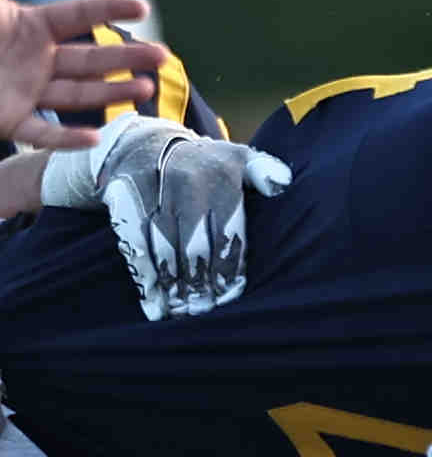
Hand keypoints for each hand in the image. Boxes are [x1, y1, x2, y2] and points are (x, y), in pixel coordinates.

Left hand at [0, 0, 166, 147]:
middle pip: (92, 58)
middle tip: (163, 55)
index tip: (142, 6)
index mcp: (32, 26)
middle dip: (128, 58)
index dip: (109, 8)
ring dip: (112, 93)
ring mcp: (28, 91)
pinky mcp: (11, 120)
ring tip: (144, 89)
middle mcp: (37, 60)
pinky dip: (68, 139)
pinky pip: (44, 132)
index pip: (81, 15)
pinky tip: (95, 139)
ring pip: (78, 94)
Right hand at [38, 114, 291, 318]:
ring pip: (165, 248)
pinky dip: (146, 279)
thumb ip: (264, 171)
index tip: (231, 293)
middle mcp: (187, 180)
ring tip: (184, 312)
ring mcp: (153, 191)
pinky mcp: (123, 201)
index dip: (230, 265)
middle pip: (196, 243)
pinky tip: (155, 305)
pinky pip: (134, 245)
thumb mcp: (238, 158)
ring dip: (175, 286)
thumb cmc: (206, 165)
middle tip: (206, 309)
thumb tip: (283, 182)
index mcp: (221, 173)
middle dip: (202, 282)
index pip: (230, 229)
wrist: (146, 144)